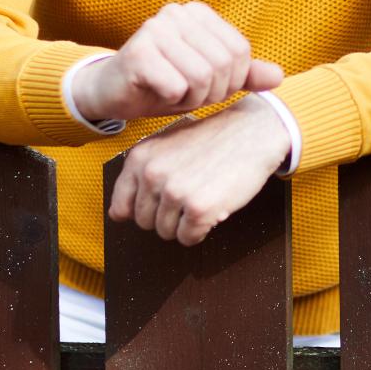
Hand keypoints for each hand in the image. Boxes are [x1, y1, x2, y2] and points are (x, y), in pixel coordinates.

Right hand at [72, 2, 283, 121]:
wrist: (112, 92)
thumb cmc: (163, 83)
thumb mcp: (209, 79)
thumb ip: (243, 75)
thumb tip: (280, 77)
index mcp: (198, 13)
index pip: (240, 52)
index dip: (231, 81)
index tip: (208, 87)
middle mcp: (176, 13)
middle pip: (222, 65)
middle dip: (211, 93)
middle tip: (188, 95)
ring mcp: (155, 29)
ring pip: (201, 77)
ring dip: (191, 99)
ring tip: (173, 94)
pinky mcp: (137, 52)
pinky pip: (176, 87)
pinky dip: (172, 100)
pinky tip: (157, 93)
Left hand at [107, 96, 292, 244]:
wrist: (253, 131)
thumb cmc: (212, 140)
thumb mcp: (167, 145)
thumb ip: (141, 175)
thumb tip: (117, 215)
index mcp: (140, 158)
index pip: (121, 208)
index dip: (144, 209)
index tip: (161, 201)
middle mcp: (152, 175)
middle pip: (145, 223)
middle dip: (167, 216)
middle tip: (190, 195)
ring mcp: (174, 192)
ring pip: (166, 233)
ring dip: (185, 223)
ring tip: (202, 198)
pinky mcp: (198, 209)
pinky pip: (189, 238)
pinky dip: (201, 231)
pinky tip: (212, 209)